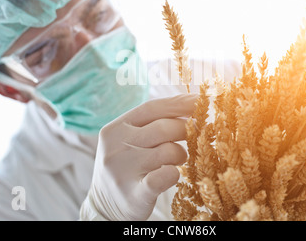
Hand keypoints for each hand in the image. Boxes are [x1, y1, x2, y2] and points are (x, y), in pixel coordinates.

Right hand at [80, 94, 197, 220]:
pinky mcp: (134, 194)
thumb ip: (152, 123)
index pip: (151, 107)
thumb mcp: (128, 140)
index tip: (201, 101)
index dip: (179, 103)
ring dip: (181, 154)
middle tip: (195, 135)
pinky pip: (164, 176)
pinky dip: (174, 173)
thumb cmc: (126, 166)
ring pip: (168, 151)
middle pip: (163, 128)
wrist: (104, 205)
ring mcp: (123, 170)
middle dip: (186, 129)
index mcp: (116, 128)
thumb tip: (189, 106)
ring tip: (178, 159)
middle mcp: (116, 146)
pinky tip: (172, 174)